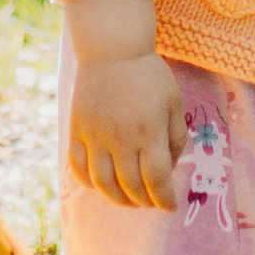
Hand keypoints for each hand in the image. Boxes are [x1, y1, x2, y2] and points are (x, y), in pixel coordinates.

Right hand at [67, 48, 190, 211]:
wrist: (112, 48)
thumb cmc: (149, 74)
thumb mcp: (174, 103)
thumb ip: (177, 138)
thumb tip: (170, 169)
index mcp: (149, 132)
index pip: (157, 180)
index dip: (164, 199)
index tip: (170, 206)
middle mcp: (121, 138)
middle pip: (131, 186)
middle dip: (144, 202)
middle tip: (151, 202)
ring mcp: (95, 136)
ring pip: (103, 184)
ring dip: (117, 199)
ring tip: (128, 200)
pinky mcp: (77, 130)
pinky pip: (78, 167)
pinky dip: (89, 183)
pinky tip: (101, 185)